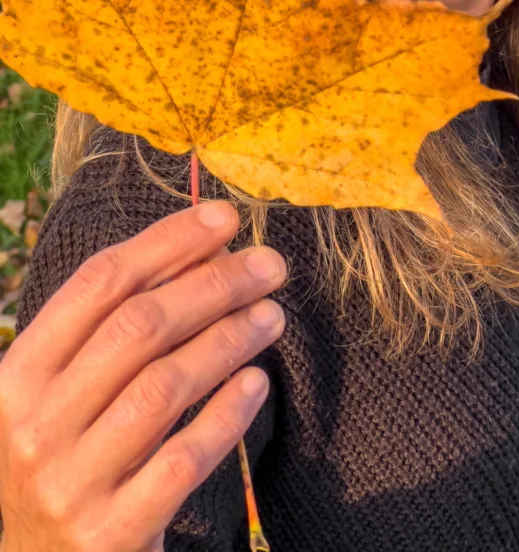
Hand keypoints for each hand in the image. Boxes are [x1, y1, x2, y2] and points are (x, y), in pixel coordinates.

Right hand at [0, 200, 286, 551]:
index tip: (224, 218)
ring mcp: (71, 483)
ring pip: (165, 386)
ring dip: (229, 339)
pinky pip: (182, 460)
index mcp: (18, 376)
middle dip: (213, 283)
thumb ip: (110, 333)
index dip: (166, 242)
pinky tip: (257, 383)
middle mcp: (36, 425)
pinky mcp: (111, 535)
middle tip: (269, 265)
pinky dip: (226, 415)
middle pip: (139, 327)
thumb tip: (202, 252)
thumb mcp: (58, 395)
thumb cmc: (59, 460)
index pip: (98, 283)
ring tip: (273, 314)